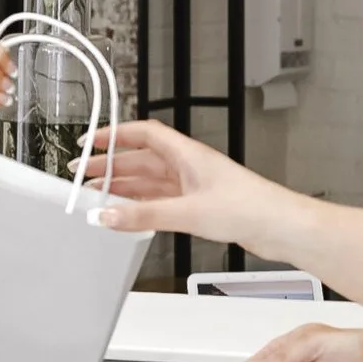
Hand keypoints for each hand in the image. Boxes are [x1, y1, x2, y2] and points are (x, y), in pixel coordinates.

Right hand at [79, 119, 304, 250]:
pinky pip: (161, 201)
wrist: (280, 227)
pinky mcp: (200, 206)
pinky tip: (128, 213)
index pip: (143, 135)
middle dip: (111, 165)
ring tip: (96, 195)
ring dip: (123, 187)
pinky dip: (141, 206)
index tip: (90, 142)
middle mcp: (189, 167)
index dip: (115, 135)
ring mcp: (194, 186)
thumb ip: (144, 216)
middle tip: (82, 174)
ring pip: (150, 183)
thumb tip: (108, 215)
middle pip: (141, 160)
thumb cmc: (249, 207)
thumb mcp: (189, 212)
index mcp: (187, 155)